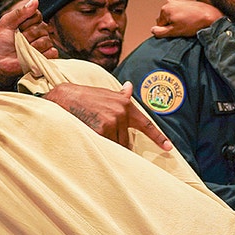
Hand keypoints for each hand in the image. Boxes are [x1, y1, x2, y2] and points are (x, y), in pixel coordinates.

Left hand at [0, 0, 57, 85]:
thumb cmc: (0, 43)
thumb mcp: (6, 23)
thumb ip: (20, 12)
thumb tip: (35, 0)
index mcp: (30, 22)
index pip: (37, 15)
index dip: (26, 22)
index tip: (16, 28)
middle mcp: (39, 33)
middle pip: (42, 28)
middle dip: (28, 35)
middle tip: (18, 41)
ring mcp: (43, 46)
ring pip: (47, 40)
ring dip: (33, 46)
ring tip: (23, 50)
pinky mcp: (45, 58)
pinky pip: (52, 52)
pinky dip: (43, 54)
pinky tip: (32, 55)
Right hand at [43, 81, 172, 150]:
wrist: (64, 97)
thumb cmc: (84, 96)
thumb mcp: (105, 93)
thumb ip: (120, 96)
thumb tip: (130, 87)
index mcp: (125, 104)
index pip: (146, 124)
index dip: (158, 137)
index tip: (169, 148)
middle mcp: (121, 112)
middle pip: (126, 140)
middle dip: (117, 142)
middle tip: (102, 134)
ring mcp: (112, 121)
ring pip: (116, 145)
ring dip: (107, 144)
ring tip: (93, 131)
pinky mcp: (101, 129)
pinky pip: (106, 146)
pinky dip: (100, 145)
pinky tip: (89, 135)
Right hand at [151, 0, 223, 37]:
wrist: (209, 16)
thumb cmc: (193, 24)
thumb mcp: (174, 31)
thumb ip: (160, 32)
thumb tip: (153, 30)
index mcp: (165, 9)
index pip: (160, 25)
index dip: (167, 30)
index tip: (177, 30)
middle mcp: (169, 3)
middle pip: (165, 19)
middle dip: (171, 24)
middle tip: (182, 28)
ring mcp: (177, 1)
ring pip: (172, 16)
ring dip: (177, 21)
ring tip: (187, 24)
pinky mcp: (185, 2)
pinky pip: (179, 12)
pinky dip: (182, 17)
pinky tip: (190, 20)